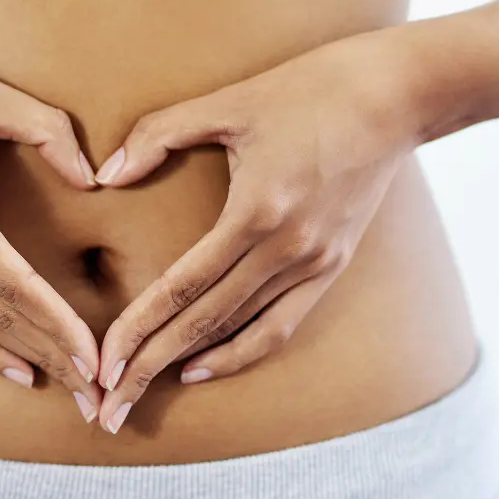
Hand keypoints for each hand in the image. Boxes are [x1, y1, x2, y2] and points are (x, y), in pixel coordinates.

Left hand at [93, 31, 417, 432]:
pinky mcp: (333, 265)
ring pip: (241, 333)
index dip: (137, 331)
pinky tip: (204, 366)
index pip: (181, 288)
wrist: (396, 95)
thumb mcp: (228, 102)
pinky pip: (282, 324)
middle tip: (107, 408)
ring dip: (190, 367)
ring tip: (145, 396)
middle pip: (204, 324)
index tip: (102, 366)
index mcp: (257, 212)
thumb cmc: (307, 89)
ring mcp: (315, 263)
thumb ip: (158, 134)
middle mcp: (288, 250)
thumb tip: (105, 174)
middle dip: (149, 367)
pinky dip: (242, 351)